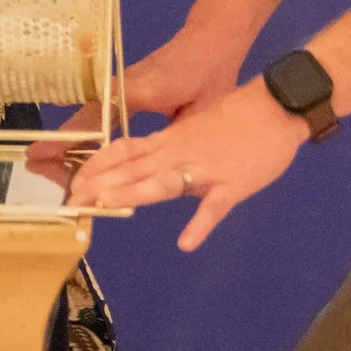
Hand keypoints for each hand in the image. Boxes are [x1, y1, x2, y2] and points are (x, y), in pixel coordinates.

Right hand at [26, 23, 242, 169]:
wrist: (211, 38)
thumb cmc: (210, 74)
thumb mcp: (198, 113)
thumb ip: (173, 137)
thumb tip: (154, 165)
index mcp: (136, 94)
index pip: (94, 121)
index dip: (68, 140)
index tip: (41, 154)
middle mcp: (120, 88)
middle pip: (80, 117)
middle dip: (56, 142)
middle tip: (32, 162)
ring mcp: (120, 86)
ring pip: (86, 114)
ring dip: (67, 136)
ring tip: (45, 159)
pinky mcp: (125, 87)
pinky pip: (97, 111)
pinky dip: (82, 129)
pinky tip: (76, 147)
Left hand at [68, 80, 307, 248]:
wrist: (277, 107)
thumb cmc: (239, 118)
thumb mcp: (196, 129)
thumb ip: (174, 150)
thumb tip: (155, 169)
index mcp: (171, 139)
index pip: (126, 150)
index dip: (99, 165)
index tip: (73, 178)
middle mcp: (179, 152)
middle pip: (135, 168)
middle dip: (102, 183)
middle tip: (73, 198)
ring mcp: (204, 169)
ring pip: (163, 182)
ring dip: (134, 192)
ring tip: (106, 204)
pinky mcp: (231, 186)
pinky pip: (213, 207)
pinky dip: (200, 225)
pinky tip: (185, 243)